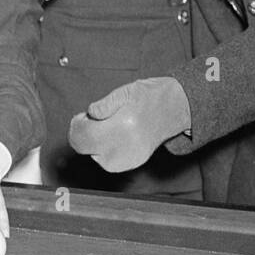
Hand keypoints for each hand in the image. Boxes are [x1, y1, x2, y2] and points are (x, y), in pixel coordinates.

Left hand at [68, 76, 190, 172]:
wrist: (177, 108)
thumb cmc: (151, 96)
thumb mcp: (126, 91)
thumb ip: (104, 104)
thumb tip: (90, 114)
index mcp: (122, 126)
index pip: (83, 136)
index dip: (77, 125)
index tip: (82, 116)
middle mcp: (126, 146)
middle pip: (86, 148)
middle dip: (84, 134)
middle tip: (93, 120)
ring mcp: (131, 157)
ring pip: (95, 157)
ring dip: (95, 143)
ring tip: (109, 127)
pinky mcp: (135, 163)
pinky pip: (108, 162)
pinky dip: (105, 151)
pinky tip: (115, 137)